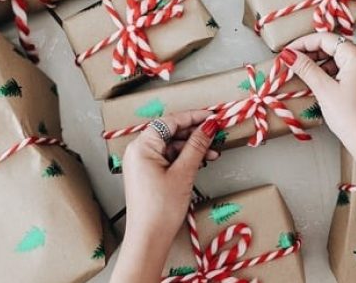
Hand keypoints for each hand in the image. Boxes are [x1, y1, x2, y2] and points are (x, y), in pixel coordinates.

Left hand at [111, 110, 219, 282]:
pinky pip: (169, 158)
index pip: (170, 121)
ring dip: (193, 147)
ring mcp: (143, 163)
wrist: (149, 238)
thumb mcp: (183, 173)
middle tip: (216, 132)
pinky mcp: (149, 174)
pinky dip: (185, 158)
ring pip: (172, 146)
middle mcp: (139, 151)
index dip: (193, 116)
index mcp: (142, 146)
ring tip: (213, 152)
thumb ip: (197, 146)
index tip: (212, 116)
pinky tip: (202, 161)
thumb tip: (208, 126)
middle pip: (170, 132)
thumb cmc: (161, 208)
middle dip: (195, 133)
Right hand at [280, 33, 355, 153]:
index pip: (326, 39)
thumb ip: (306, 69)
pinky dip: (325, 74)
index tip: (286, 52)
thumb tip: (289, 55)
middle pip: (331, 46)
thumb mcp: (324, 90)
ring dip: (316, 64)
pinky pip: (339, 71)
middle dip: (309, 53)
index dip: (303, 43)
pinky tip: (313, 82)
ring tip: (299, 74)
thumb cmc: (351, 116)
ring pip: (334, 59)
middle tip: (290, 62)